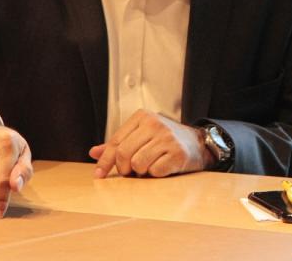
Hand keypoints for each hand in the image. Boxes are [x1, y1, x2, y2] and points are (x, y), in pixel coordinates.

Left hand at [89, 109, 208, 178]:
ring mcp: (168, 138)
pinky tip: (162, 166)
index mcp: (143, 117)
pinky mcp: (178, 154)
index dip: (105, 161)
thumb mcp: (142, 135)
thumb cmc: (165, 140)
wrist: (198, 143)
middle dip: (123, 168)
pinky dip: (155, 173)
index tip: (98, 175)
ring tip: (149, 166)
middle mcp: (155, 124)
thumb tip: (93, 152)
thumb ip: (118, 143)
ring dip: (140, 171)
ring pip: (137, 164)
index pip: (116, 142)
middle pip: (124, 153)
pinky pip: (155, 171)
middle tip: (130, 171)